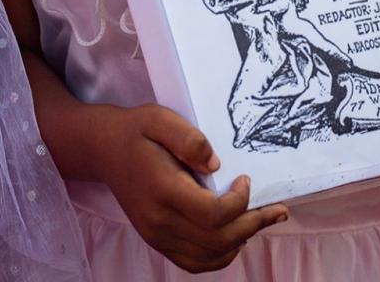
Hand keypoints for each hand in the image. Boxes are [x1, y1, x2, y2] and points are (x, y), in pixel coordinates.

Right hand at [94, 103, 287, 272]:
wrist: (103, 148)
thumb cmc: (136, 130)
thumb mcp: (160, 118)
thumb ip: (189, 138)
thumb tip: (216, 164)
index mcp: (163, 190)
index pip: (212, 215)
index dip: (239, 203)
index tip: (246, 179)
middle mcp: (159, 221)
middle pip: (216, 240)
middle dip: (253, 225)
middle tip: (275, 208)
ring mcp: (157, 235)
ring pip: (208, 256)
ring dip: (240, 241)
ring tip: (261, 220)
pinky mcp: (157, 239)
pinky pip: (193, 261)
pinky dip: (219, 254)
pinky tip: (234, 236)